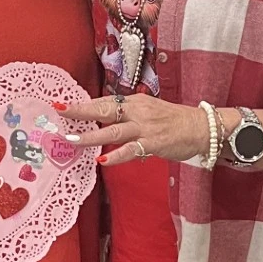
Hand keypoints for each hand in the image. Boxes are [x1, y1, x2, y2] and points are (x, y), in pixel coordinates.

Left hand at [63, 92, 210, 167]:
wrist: (202, 127)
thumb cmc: (174, 121)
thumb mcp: (149, 111)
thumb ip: (128, 116)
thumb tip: (107, 124)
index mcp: (135, 102)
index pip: (105, 101)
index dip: (84, 104)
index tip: (62, 105)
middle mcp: (138, 111)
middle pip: (104, 110)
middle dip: (81, 111)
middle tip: (60, 112)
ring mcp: (145, 127)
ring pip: (113, 131)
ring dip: (91, 136)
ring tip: (72, 140)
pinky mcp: (154, 143)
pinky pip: (131, 150)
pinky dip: (116, 156)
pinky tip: (102, 161)